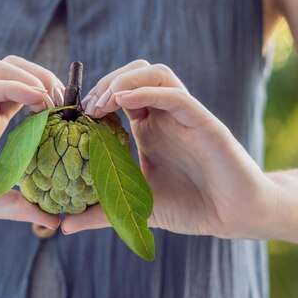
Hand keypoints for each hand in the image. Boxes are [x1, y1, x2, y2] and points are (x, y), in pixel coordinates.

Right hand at [0, 56, 62, 227]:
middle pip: (18, 70)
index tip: (73, 118)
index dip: (52, 97)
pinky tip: (36, 101)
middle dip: (48, 79)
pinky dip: (13, 86)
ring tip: (53, 101)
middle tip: (67, 105)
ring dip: (33, 77)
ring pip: (2, 68)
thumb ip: (17, 206)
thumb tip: (53, 219)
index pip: (26, 93)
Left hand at [62, 60, 282, 238]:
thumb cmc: (190, 207)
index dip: (96, 95)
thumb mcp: (135, 207)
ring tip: (102, 102)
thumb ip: (100, 212)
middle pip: (136, 72)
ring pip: (156, 73)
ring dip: (125, 79)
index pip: (121, 92)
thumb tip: (63, 225)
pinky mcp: (204, 123)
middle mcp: (166, 115)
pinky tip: (124, 100)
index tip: (75, 114)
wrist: (233, 217)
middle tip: (87, 107)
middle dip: (107, 81)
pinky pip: (175, 95)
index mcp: (150, 127)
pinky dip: (148, 90)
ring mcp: (185, 115)